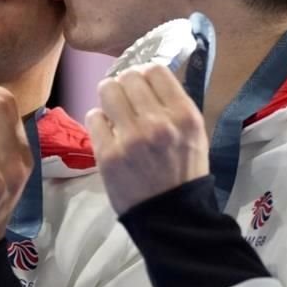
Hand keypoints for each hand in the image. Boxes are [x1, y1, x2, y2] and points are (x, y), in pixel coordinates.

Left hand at [86, 63, 208, 214]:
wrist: (171, 216)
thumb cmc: (183, 171)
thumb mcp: (193, 133)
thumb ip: (173, 104)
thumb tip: (147, 76)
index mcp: (184, 115)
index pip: (156, 70)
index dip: (145, 73)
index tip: (141, 84)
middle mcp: (158, 123)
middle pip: (129, 77)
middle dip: (124, 84)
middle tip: (125, 99)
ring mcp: (131, 138)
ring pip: (107, 90)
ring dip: (108, 97)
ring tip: (113, 111)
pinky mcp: (108, 154)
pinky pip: (93, 117)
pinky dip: (98, 121)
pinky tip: (107, 132)